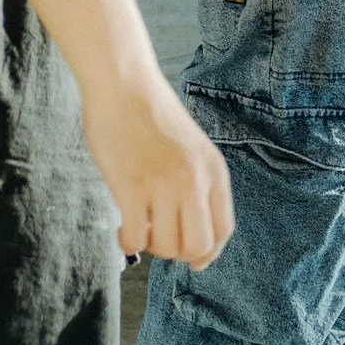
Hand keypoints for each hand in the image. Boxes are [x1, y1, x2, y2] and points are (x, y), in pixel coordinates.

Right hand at [81, 66, 234, 267]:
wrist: (124, 83)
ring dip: (150, 246)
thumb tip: (193, 239)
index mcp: (213, 170)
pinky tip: (121, 229)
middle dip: (177, 252)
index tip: (192, 260)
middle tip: (159, 237)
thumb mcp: (191, 148)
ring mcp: (163, 183)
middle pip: (198, 245)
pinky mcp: (131, 186)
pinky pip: (135, 239)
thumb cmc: (152, 116)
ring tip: (138, 226)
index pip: (224, 229)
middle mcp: (194, 179)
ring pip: (166, 246)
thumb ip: (197, 185)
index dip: (208, 252)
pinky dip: (127, 243)